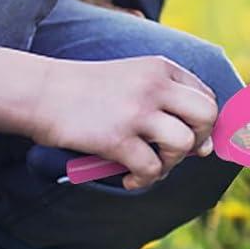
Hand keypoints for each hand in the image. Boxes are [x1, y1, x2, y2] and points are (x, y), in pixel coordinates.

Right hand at [33, 55, 216, 190]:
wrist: (42, 92)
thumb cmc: (89, 91)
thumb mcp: (133, 81)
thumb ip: (169, 106)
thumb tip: (207, 149)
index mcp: (161, 68)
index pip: (207, 96)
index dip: (204, 124)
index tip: (189, 137)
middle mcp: (154, 85)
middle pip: (207, 115)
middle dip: (199, 139)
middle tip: (175, 151)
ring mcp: (136, 111)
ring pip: (184, 144)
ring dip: (171, 162)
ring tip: (151, 165)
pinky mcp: (117, 137)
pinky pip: (152, 169)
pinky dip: (145, 180)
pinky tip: (130, 178)